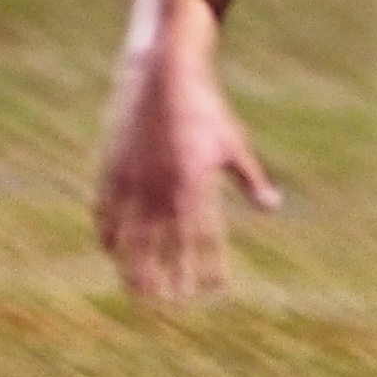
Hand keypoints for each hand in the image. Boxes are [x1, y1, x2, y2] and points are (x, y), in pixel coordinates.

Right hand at [93, 41, 280, 300]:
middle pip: (161, 249)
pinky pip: (106, 209)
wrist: (164, 72)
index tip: (214, 291)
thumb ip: (250, 180)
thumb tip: (271, 208)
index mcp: (196, 186)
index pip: (203, 242)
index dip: (208, 270)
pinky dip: (107, 232)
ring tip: (134, 289)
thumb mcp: (234, 144)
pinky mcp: (113, 166)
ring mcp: (135, 180)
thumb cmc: (206, 108)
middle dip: (164, 280)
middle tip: (165, 304)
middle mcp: (163, 189)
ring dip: (131, 266)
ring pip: (129, 236)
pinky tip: (108, 249)